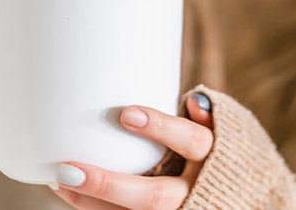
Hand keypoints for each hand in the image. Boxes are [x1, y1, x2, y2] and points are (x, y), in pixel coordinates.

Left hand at [52, 93, 214, 209]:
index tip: (126, 114)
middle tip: (70, 168)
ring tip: (59, 179)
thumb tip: (190, 98)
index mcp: (214, 157)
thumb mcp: (220, 128)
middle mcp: (196, 191)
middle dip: (110, 185)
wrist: (236, 192)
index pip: (192, 142)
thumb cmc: (221, 149)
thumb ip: (201, 114)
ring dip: (93, 200)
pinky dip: (94, 207)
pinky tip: (66, 190)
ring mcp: (180, 209)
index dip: (162, 128)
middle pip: (155, 196)